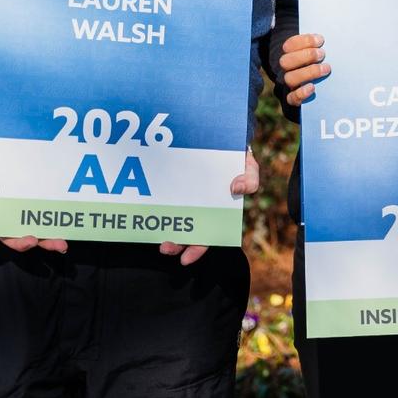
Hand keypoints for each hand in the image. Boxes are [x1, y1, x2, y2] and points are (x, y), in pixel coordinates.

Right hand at [0, 124, 67, 253]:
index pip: (3, 232)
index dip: (17, 240)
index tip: (30, 240)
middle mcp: (8, 205)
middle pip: (27, 230)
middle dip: (45, 241)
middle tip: (60, 245)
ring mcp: (22, 195)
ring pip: (40, 219)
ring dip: (55, 230)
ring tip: (68, 238)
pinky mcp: (32, 181)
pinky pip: (45, 195)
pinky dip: (58, 204)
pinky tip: (72, 208)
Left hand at [160, 148, 260, 264]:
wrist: (220, 138)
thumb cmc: (236, 157)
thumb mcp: (248, 166)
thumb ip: (250, 178)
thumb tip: (236, 189)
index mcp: (217, 211)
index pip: (207, 236)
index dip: (197, 249)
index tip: (185, 259)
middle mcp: (199, 207)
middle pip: (186, 232)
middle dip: (176, 244)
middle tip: (165, 247)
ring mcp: (184, 196)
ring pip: (172, 218)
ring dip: (163, 229)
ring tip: (155, 236)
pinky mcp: (172, 182)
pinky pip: (163, 197)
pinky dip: (156, 205)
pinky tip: (147, 207)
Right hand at [278, 32, 329, 106]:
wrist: (325, 88)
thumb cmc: (325, 63)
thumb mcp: (324, 50)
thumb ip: (325, 43)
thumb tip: (342, 25)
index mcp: (292, 54)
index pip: (289, 45)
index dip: (304, 41)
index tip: (321, 40)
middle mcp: (288, 69)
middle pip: (286, 61)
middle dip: (305, 56)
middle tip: (322, 54)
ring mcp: (291, 84)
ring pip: (289, 78)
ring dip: (308, 72)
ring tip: (326, 69)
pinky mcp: (294, 99)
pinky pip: (291, 98)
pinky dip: (301, 93)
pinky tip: (313, 87)